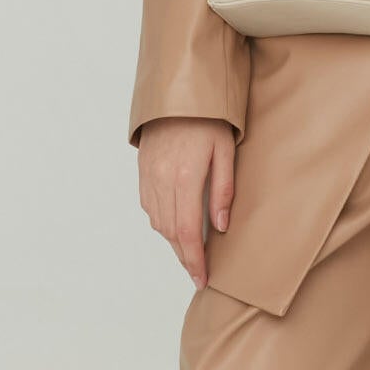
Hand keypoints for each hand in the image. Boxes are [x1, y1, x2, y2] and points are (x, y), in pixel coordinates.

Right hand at [136, 117, 236, 287]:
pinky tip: (174, 225)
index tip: (202, 278)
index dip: (194, 259)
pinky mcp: (143, 170)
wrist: (177, 92)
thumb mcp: (226, 150)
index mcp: (186, 177)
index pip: (188, 231)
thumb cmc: (208, 118)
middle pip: (170, 232)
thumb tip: (221, 226)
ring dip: (173, 241)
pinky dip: (161, 222)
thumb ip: (224, 189)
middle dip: (184, 256)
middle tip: (198, 273)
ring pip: (157, 222)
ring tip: (190, 252)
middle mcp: (162, 180)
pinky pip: (149, 206)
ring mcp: (149, 175)